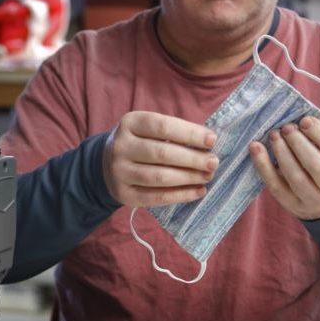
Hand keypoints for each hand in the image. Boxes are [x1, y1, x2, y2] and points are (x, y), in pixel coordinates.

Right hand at [103, 111, 217, 206]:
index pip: (162, 126)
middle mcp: (121, 146)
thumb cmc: (139, 142)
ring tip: (208, 176)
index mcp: (129, 123)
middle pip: (162, 153)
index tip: (212, 140)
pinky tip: (198, 191)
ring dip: (189, 177)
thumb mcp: (147, 128)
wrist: (106, 163)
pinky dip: (181, 195)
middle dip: (193, 158)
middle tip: (213, 162)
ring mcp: (119, 172)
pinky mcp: (124, 194)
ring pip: (160, 177)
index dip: (190, 133)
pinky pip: (156, 197)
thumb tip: (208, 144)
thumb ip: (173, 133)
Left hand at [250, 116, 319, 219]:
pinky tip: (255, 148)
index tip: (305, 120)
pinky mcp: (293, 206)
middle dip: (299, 144)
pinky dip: (263, 166)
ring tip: (273, 135)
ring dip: (282, 153)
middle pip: (317, 166)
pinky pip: (276, 186)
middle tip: (286, 127)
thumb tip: (298, 116)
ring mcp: (315, 201)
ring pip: (296, 178)